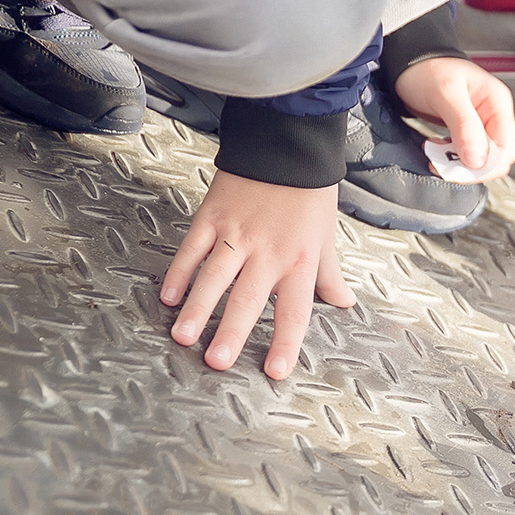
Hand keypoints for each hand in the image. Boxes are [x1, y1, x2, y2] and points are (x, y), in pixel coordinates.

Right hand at [161, 171, 354, 379]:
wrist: (286, 143)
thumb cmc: (309, 192)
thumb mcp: (327, 235)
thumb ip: (330, 274)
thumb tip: (344, 302)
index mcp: (301, 260)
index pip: (293, 310)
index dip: (285, 343)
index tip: (274, 372)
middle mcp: (269, 252)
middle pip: (248, 299)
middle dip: (230, 333)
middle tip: (215, 362)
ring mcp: (237, 234)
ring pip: (214, 277)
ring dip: (198, 309)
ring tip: (183, 337)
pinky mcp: (213, 216)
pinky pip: (192, 249)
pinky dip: (179, 273)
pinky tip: (170, 297)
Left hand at [394, 56, 514, 180]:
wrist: (408, 62)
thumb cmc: (428, 68)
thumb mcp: (446, 93)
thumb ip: (464, 125)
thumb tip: (478, 159)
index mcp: (497, 102)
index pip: (506, 150)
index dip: (486, 165)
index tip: (460, 167)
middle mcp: (493, 115)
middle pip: (495, 158)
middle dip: (469, 167)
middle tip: (443, 163)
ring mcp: (479, 124)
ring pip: (479, 160)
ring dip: (457, 164)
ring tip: (435, 154)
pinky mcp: (465, 131)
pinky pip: (465, 155)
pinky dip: (450, 159)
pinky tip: (437, 150)